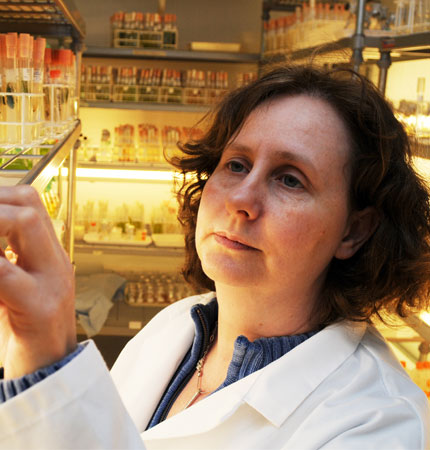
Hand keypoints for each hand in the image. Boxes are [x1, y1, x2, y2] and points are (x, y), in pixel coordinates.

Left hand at [0, 185, 75, 378]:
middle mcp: (55, 263)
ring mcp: (52, 282)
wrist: (50, 371)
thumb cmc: (24, 329)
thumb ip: (4, 261)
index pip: (28, 204)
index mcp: (49, 256)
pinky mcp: (40, 308)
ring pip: (24, 224)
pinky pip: (3, 273)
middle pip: (28, 206)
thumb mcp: (14, 288)